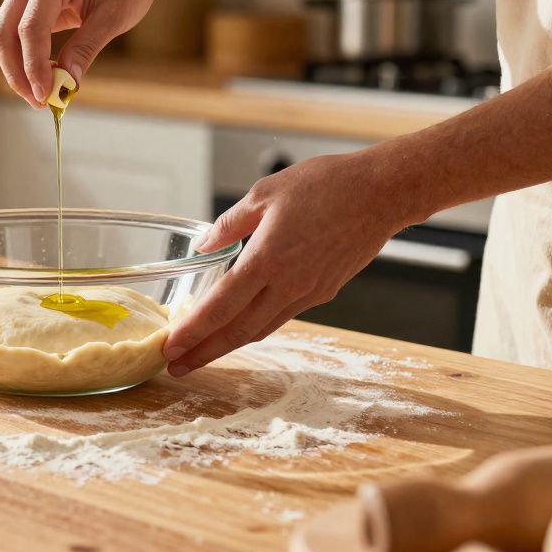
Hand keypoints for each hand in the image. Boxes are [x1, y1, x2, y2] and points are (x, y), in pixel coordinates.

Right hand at [0, 0, 159, 107]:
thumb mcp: (113, 19)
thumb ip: (85, 49)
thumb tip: (65, 84)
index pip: (30, 26)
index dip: (33, 65)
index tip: (44, 96)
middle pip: (4, 32)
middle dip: (17, 72)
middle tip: (38, 102)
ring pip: (3, 34)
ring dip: (17, 67)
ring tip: (44, 92)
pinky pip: (13, 31)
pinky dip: (24, 56)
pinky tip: (44, 74)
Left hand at [163, 152, 418, 375]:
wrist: (381, 194)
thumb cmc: (326, 185)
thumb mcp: (264, 193)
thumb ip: (229, 225)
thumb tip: (204, 246)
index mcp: (268, 259)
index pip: (221, 306)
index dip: (193, 330)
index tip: (170, 346)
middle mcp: (288, 285)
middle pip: (238, 331)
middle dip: (204, 352)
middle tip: (176, 366)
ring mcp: (308, 293)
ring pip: (260, 329)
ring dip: (228, 345)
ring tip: (201, 354)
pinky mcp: (323, 292)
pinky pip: (281, 316)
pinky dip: (255, 327)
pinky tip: (239, 326)